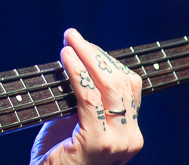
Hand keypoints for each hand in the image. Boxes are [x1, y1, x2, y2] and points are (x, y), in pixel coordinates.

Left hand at [30, 29, 143, 164]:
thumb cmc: (58, 156)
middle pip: (122, 82)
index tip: (85, 45)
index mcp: (129, 132)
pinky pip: (88, 97)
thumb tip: (76, 61)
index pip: (129, 86)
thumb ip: (83, 99)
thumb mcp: (76, 122)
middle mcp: (130, 137)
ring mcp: (117, 142)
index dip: (108, 61)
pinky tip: (65, 58)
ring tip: (68, 42)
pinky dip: (77, 72)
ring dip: (86, 57)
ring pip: (109, 86)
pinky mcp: (97, 143)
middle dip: (96, 54)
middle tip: (73, 35)